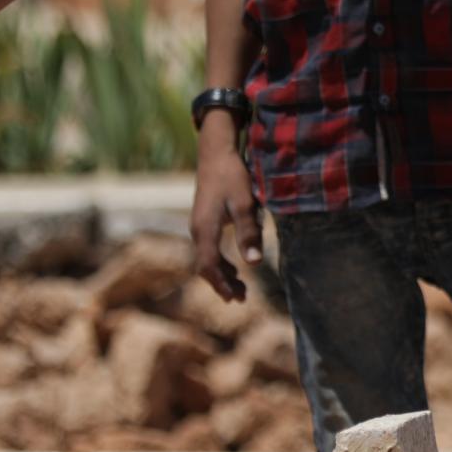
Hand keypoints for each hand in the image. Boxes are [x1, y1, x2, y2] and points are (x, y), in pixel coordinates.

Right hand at [190, 135, 264, 303]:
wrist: (216, 153)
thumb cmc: (232, 176)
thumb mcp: (245, 204)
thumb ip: (249, 233)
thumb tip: (254, 263)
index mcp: (205, 229)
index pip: (208, 266)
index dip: (221, 284)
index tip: (235, 298)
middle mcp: (197, 230)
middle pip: (205, 266)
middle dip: (222, 284)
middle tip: (241, 299)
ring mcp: (199, 225)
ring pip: (207, 258)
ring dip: (222, 275)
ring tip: (240, 289)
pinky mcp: (204, 220)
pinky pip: (209, 249)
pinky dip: (220, 262)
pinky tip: (234, 267)